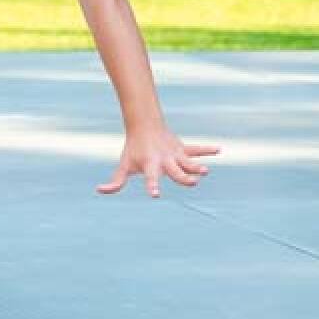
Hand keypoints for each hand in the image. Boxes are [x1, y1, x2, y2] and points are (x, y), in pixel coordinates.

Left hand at [97, 125, 219, 198]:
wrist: (143, 124)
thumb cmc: (133, 149)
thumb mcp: (124, 165)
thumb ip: (115, 182)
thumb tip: (99, 190)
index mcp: (150, 165)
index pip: (150, 177)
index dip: (152, 186)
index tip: (155, 195)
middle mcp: (164, 160)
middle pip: (175, 171)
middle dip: (183, 177)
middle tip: (193, 183)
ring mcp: (174, 153)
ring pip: (188, 161)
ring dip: (197, 166)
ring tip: (205, 171)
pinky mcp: (182, 148)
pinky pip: (196, 148)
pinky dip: (207, 149)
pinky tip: (219, 150)